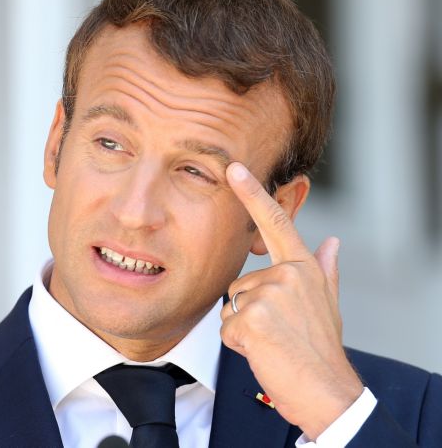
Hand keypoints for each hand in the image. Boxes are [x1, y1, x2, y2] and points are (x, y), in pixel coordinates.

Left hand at [220, 162, 362, 439]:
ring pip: (232, 305)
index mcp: (303, 267)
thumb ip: (325, 270)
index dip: (253, 193)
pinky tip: (263, 352)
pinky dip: (238, 344)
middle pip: (240, 283)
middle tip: (277, 332)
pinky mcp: (253, 318)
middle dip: (248, 310)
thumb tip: (333, 241)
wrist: (325, 390)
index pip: (275, 223)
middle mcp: (288, 274)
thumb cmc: (320, 348)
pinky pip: (226, 327)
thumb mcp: (327, 304)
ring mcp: (271, 294)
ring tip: (272, 342)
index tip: (234, 168)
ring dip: (244, 328)